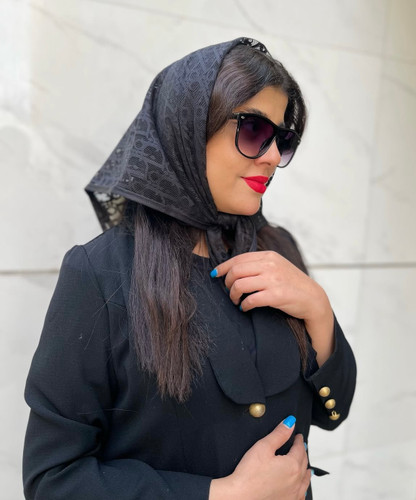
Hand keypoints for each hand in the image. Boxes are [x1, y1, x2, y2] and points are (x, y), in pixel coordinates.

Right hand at [209, 417, 310, 499]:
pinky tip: (300, 487)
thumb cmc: (249, 475)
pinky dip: (303, 488)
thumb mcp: (263, 447)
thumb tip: (290, 423)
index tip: (298, 436)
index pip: (299, 448)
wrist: (240, 497)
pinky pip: (301, 495)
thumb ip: (279, 434)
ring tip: (304, 465)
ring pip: (305, 480)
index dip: (298, 440)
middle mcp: (297, 481)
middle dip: (302, 453)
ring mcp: (293, 495)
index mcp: (292, 465)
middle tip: (300, 447)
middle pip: (304, 463)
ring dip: (305, 470)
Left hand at [212, 251, 334, 364]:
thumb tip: (234, 268)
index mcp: (269, 256)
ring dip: (233, 295)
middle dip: (227, 282)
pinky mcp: (276, 296)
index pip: (239, 258)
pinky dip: (244, 305)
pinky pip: (250, 300)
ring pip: (240, 285)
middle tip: (228, 291)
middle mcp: (270, 265)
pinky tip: (245, 308)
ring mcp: (273, 280)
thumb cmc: (292, 283)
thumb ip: (259, 264)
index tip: (215, 274)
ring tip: (235, 301)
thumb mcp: (277, 266)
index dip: (223, 267)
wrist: (313, 298)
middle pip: (236, 271)